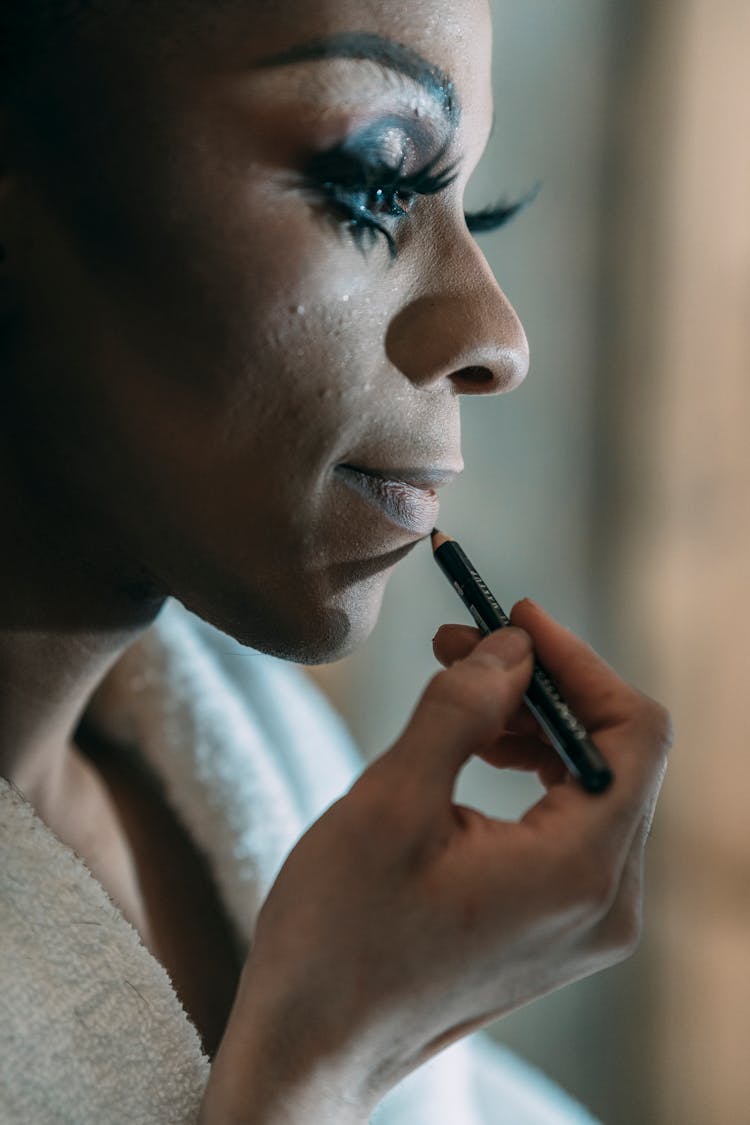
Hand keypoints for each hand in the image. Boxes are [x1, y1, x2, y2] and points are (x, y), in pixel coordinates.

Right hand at [201, 600, 671, 1123]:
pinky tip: (471, 745)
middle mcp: (605, 903)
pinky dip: (525, 769)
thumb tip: (511, 646)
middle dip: (541, 684)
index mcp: (579, 872)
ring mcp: (584, 921)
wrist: (312, 1048)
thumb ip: (463, 709)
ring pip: (588, 782)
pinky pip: (566, 821)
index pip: (634, 731)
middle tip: (461, 643)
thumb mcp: (390, 803)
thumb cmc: (337, 936)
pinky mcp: (555, 925)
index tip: (514, 617)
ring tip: (455, 684)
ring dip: (528, 721)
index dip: (578, 660)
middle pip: (613, 752)